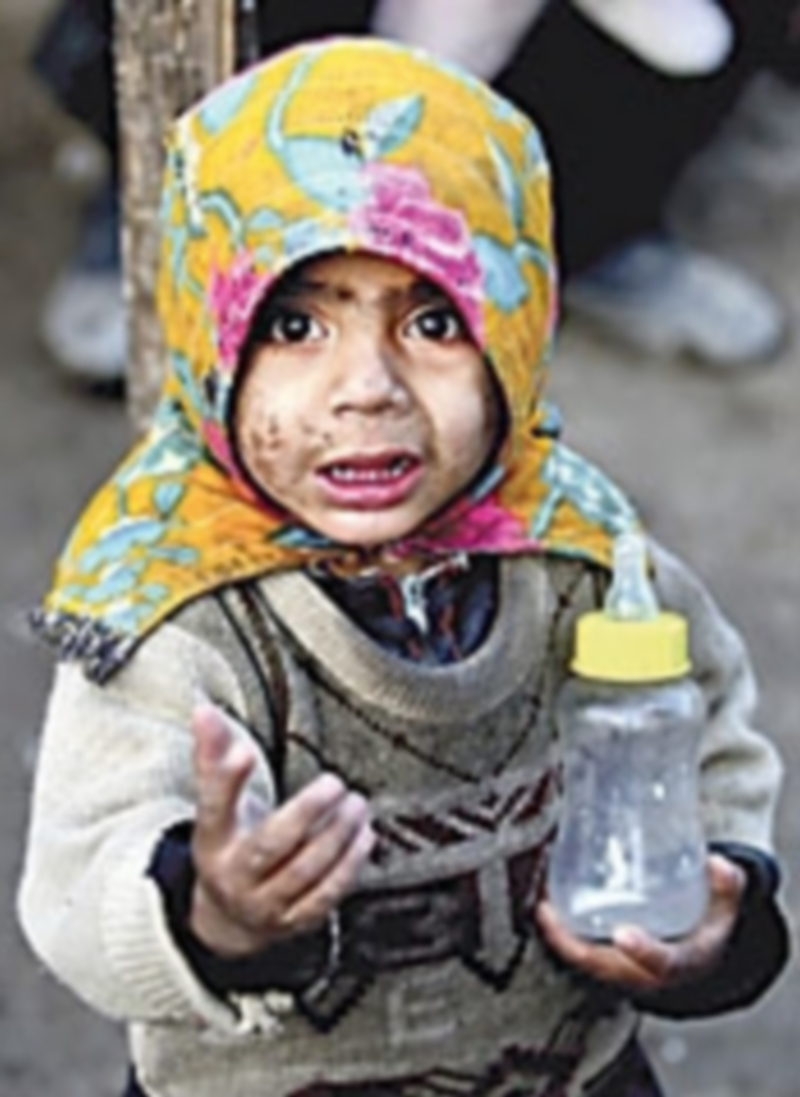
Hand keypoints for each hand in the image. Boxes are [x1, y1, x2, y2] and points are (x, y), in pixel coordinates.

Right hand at [189, 703, 374, 957]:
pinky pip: (325, 897)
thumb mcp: (216, 806)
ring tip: (356, 803)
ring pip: (304, 873)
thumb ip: (213, 758)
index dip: (227, 780)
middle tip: (336, 782)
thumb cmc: (229, 844)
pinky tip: (365, 835)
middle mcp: (236, 878)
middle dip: (306, 812)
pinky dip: (349, 866)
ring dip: (336, 836)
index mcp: (212, 842)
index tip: (245, 752)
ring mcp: (265, 905)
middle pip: (270, 846)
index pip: (214, 808)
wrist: (227, 919)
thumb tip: (203, 710)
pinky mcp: (295, 922)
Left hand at [536, 855, 745, 995]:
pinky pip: (582, 956)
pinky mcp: (609, 964)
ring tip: (543, 908)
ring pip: (588, 963)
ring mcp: (625, 972)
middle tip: (550, 912)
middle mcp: (648, 974)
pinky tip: (549, 911)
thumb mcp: (724, 909)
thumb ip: (726, 886)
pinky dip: (564, 938)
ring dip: (562, 940)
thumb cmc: (706, 930)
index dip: (643, 951)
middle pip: (607, 967)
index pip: (662, 963)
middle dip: (575, 945)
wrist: (695, 958)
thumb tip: (717, 864)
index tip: (624, 934)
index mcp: (682, 963)